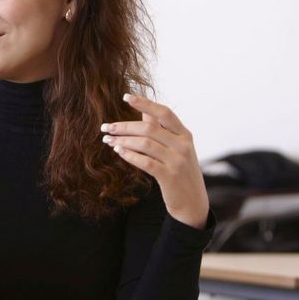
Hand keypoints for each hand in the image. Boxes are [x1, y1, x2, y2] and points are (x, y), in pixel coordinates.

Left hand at [101, 94, 208, 228]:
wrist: (193, 202)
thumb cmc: (180, 171)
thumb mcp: (176, 148)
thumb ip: (162, 129)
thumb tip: (144, 110)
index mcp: (185, 134)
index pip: (164, 113)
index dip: (145, 103)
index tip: (125, 97)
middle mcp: (183, 145)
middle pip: (149, 128)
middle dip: (124, 126)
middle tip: (105, 127)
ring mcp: (178, 161)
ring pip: (145, 144)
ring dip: (122, 140)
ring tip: (108, 140)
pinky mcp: (170, 176)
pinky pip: (145, 162)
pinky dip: (129, 155)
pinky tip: (118, 152)